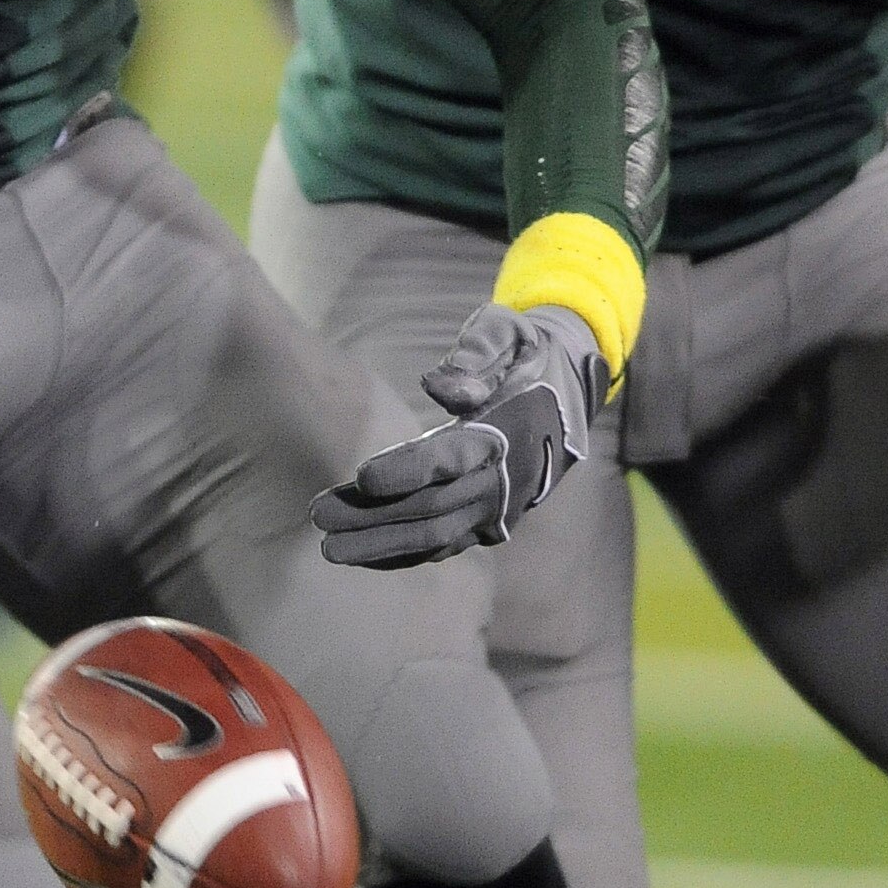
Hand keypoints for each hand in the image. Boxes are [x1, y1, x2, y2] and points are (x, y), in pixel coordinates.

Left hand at [312, 301, 605, 569]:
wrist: (568, 389)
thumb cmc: (523, 353)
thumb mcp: (506, 332)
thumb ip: (477, 352)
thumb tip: (439, 387)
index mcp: (510, 431)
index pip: (452, 459)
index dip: (408, 471)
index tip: (363, 477)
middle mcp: (506, 479)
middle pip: (435, 508)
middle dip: (375, 517)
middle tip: (319, 517)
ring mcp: (500, 507)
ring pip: (437, 537)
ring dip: (381, 545)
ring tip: (328, 547)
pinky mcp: (490, 522)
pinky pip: (444, 545)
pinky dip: (403, 554)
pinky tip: (360, 555)